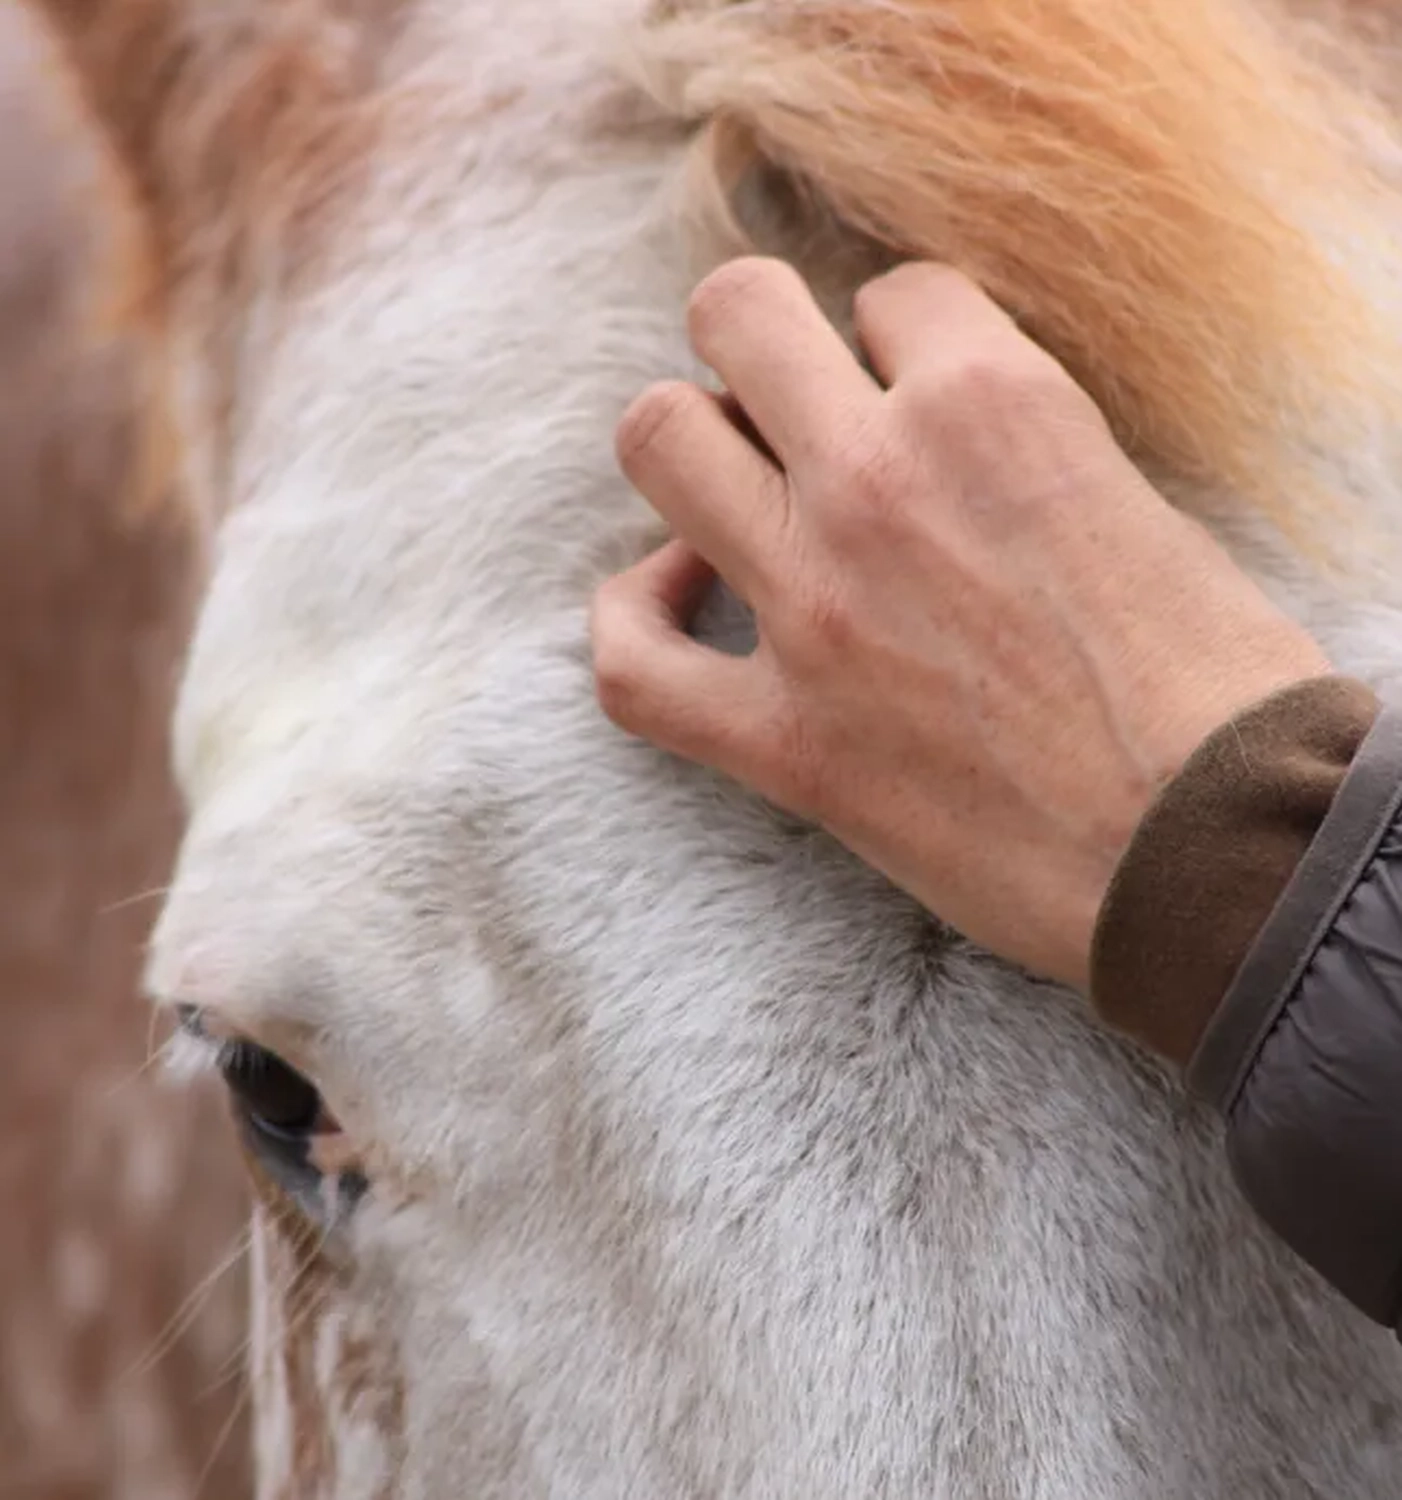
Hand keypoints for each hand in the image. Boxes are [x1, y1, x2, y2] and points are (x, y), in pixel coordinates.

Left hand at [590, 258, 1328, 986]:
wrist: (1222, 857)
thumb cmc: (1219, 689)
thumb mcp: (1138, 502)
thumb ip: (1021, 449)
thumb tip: (952, 448)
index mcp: (996, 405)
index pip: (896, 294)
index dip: (905, 337)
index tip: (919, 392)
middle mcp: (881, 480)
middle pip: (739, 316)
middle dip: (760, 340)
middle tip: (795, 401)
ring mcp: (814, 607)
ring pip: (658, 442)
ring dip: (688, 447)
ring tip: (734, 486)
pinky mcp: (785, 739)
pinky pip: (632, 664)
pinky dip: (630, 621)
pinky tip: (669, 604)